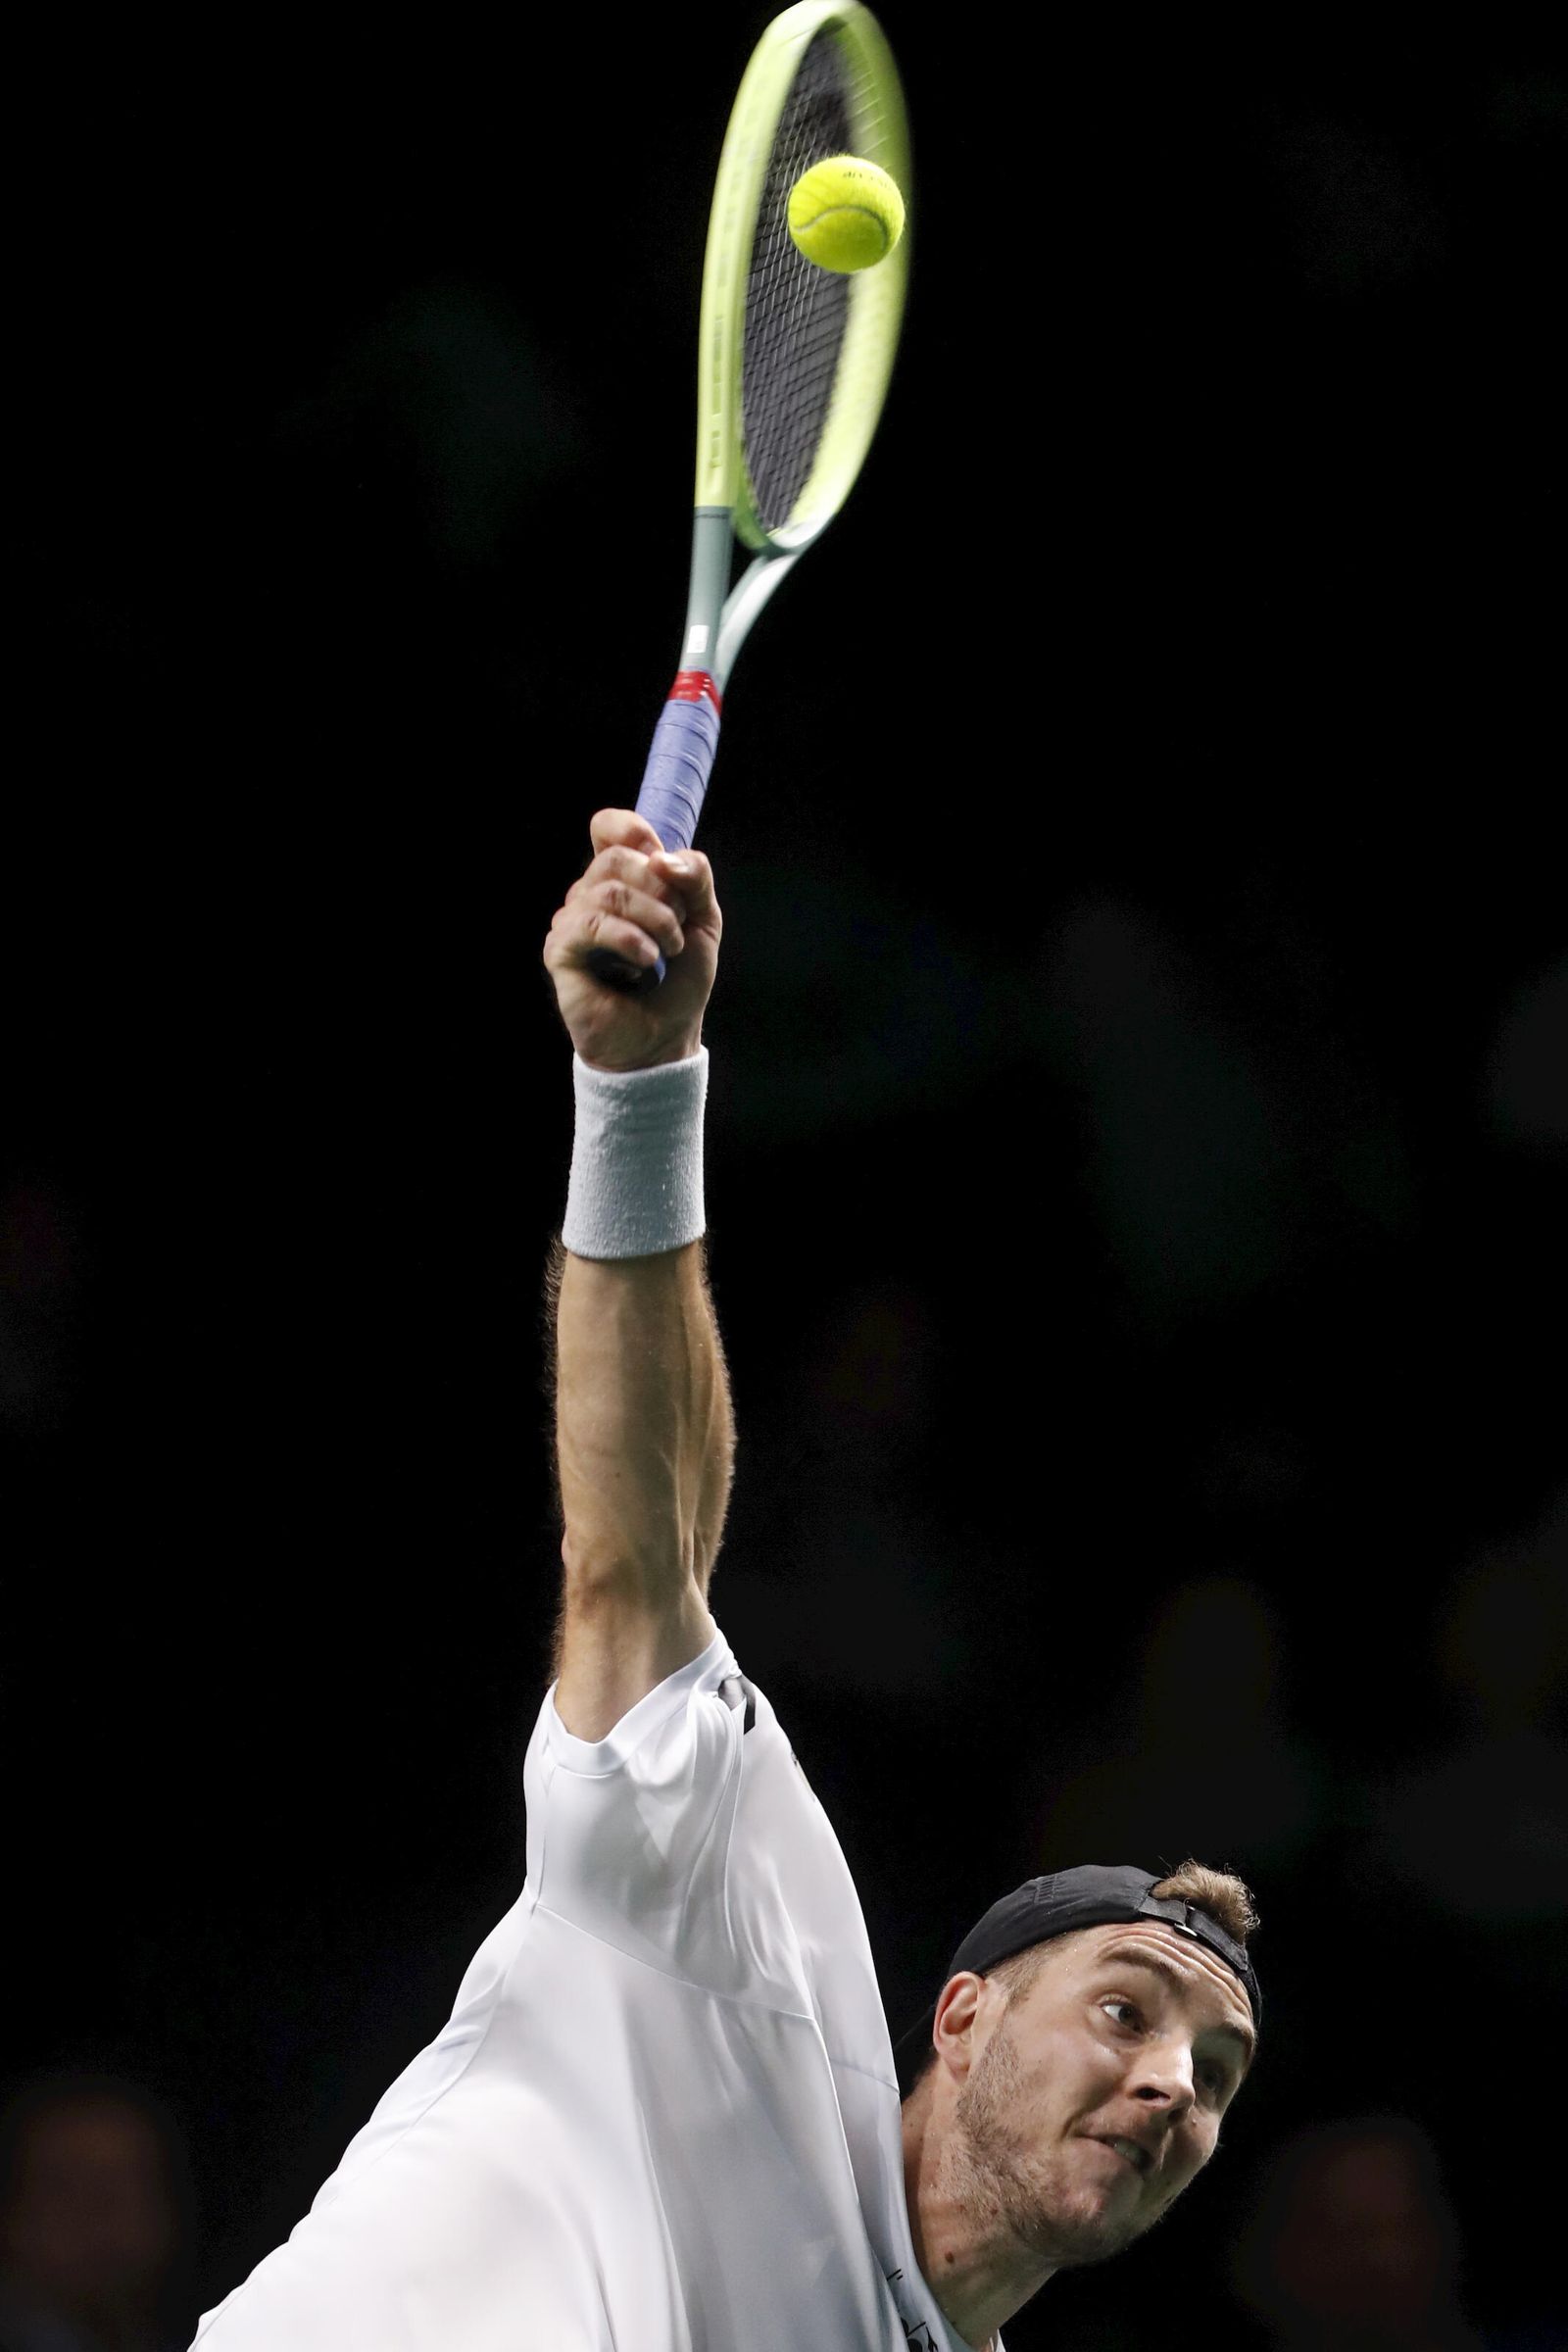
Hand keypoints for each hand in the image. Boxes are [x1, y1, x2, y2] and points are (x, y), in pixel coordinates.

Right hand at [544, 809, 720, 1070]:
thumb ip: (695, 877)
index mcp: (621, 881)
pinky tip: (645, 961)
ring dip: (654, 919)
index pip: (608, 828)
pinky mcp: (560, 951)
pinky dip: (630, 940)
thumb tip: (662, 857)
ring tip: (667, 952)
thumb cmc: (678, 982)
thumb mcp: (703, 921)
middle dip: (662, 891)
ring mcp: (571, 922)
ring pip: (609, 890)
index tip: (660, 862)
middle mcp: (589, 895)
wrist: (663, 1038)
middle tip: (677, 928)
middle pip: (617, 858)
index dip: (632, 830)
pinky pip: (591, 924)